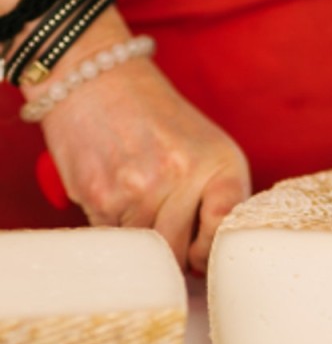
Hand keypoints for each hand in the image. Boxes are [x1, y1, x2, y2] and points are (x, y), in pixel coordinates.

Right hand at [29, 12, 250, 272]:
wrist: (97, 79)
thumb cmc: (160, 121)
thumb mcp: (210, 149)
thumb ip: (221, 202)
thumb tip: (207, 264)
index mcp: (218, 163)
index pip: (223, 229)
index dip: (210, 250)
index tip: (201, 249)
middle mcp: (181, 176)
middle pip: (180, 252)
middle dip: (175, 250)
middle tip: (165, 226)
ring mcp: (138, 189)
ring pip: (147, 251)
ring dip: (144, 241)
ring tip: (139, 204)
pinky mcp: (100, 198)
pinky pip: (116, 240)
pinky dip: (117, 229)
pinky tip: (117, 198)